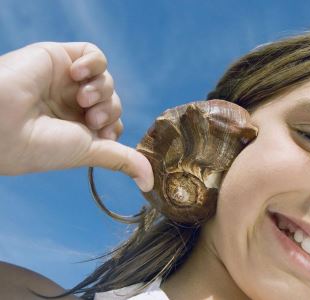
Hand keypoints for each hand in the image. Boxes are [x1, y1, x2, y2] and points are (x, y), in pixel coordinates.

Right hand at [0, 42, 152, 190]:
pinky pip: (94, 54)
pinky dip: (94, 64)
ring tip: (82, 98)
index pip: (112, 122)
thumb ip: (123, 160)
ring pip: (107, 80)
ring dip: (102, 89)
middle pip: (114, 102)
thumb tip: (150, 182)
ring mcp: (66, 83)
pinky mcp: (61, 58)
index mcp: (76, 130)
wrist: (3, 122)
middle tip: (90, 118)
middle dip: (109, 110)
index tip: (102, 133)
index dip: (113, 124)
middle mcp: (71, 107)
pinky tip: (76, 73)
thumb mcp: (89, 152)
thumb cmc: (41, 144)